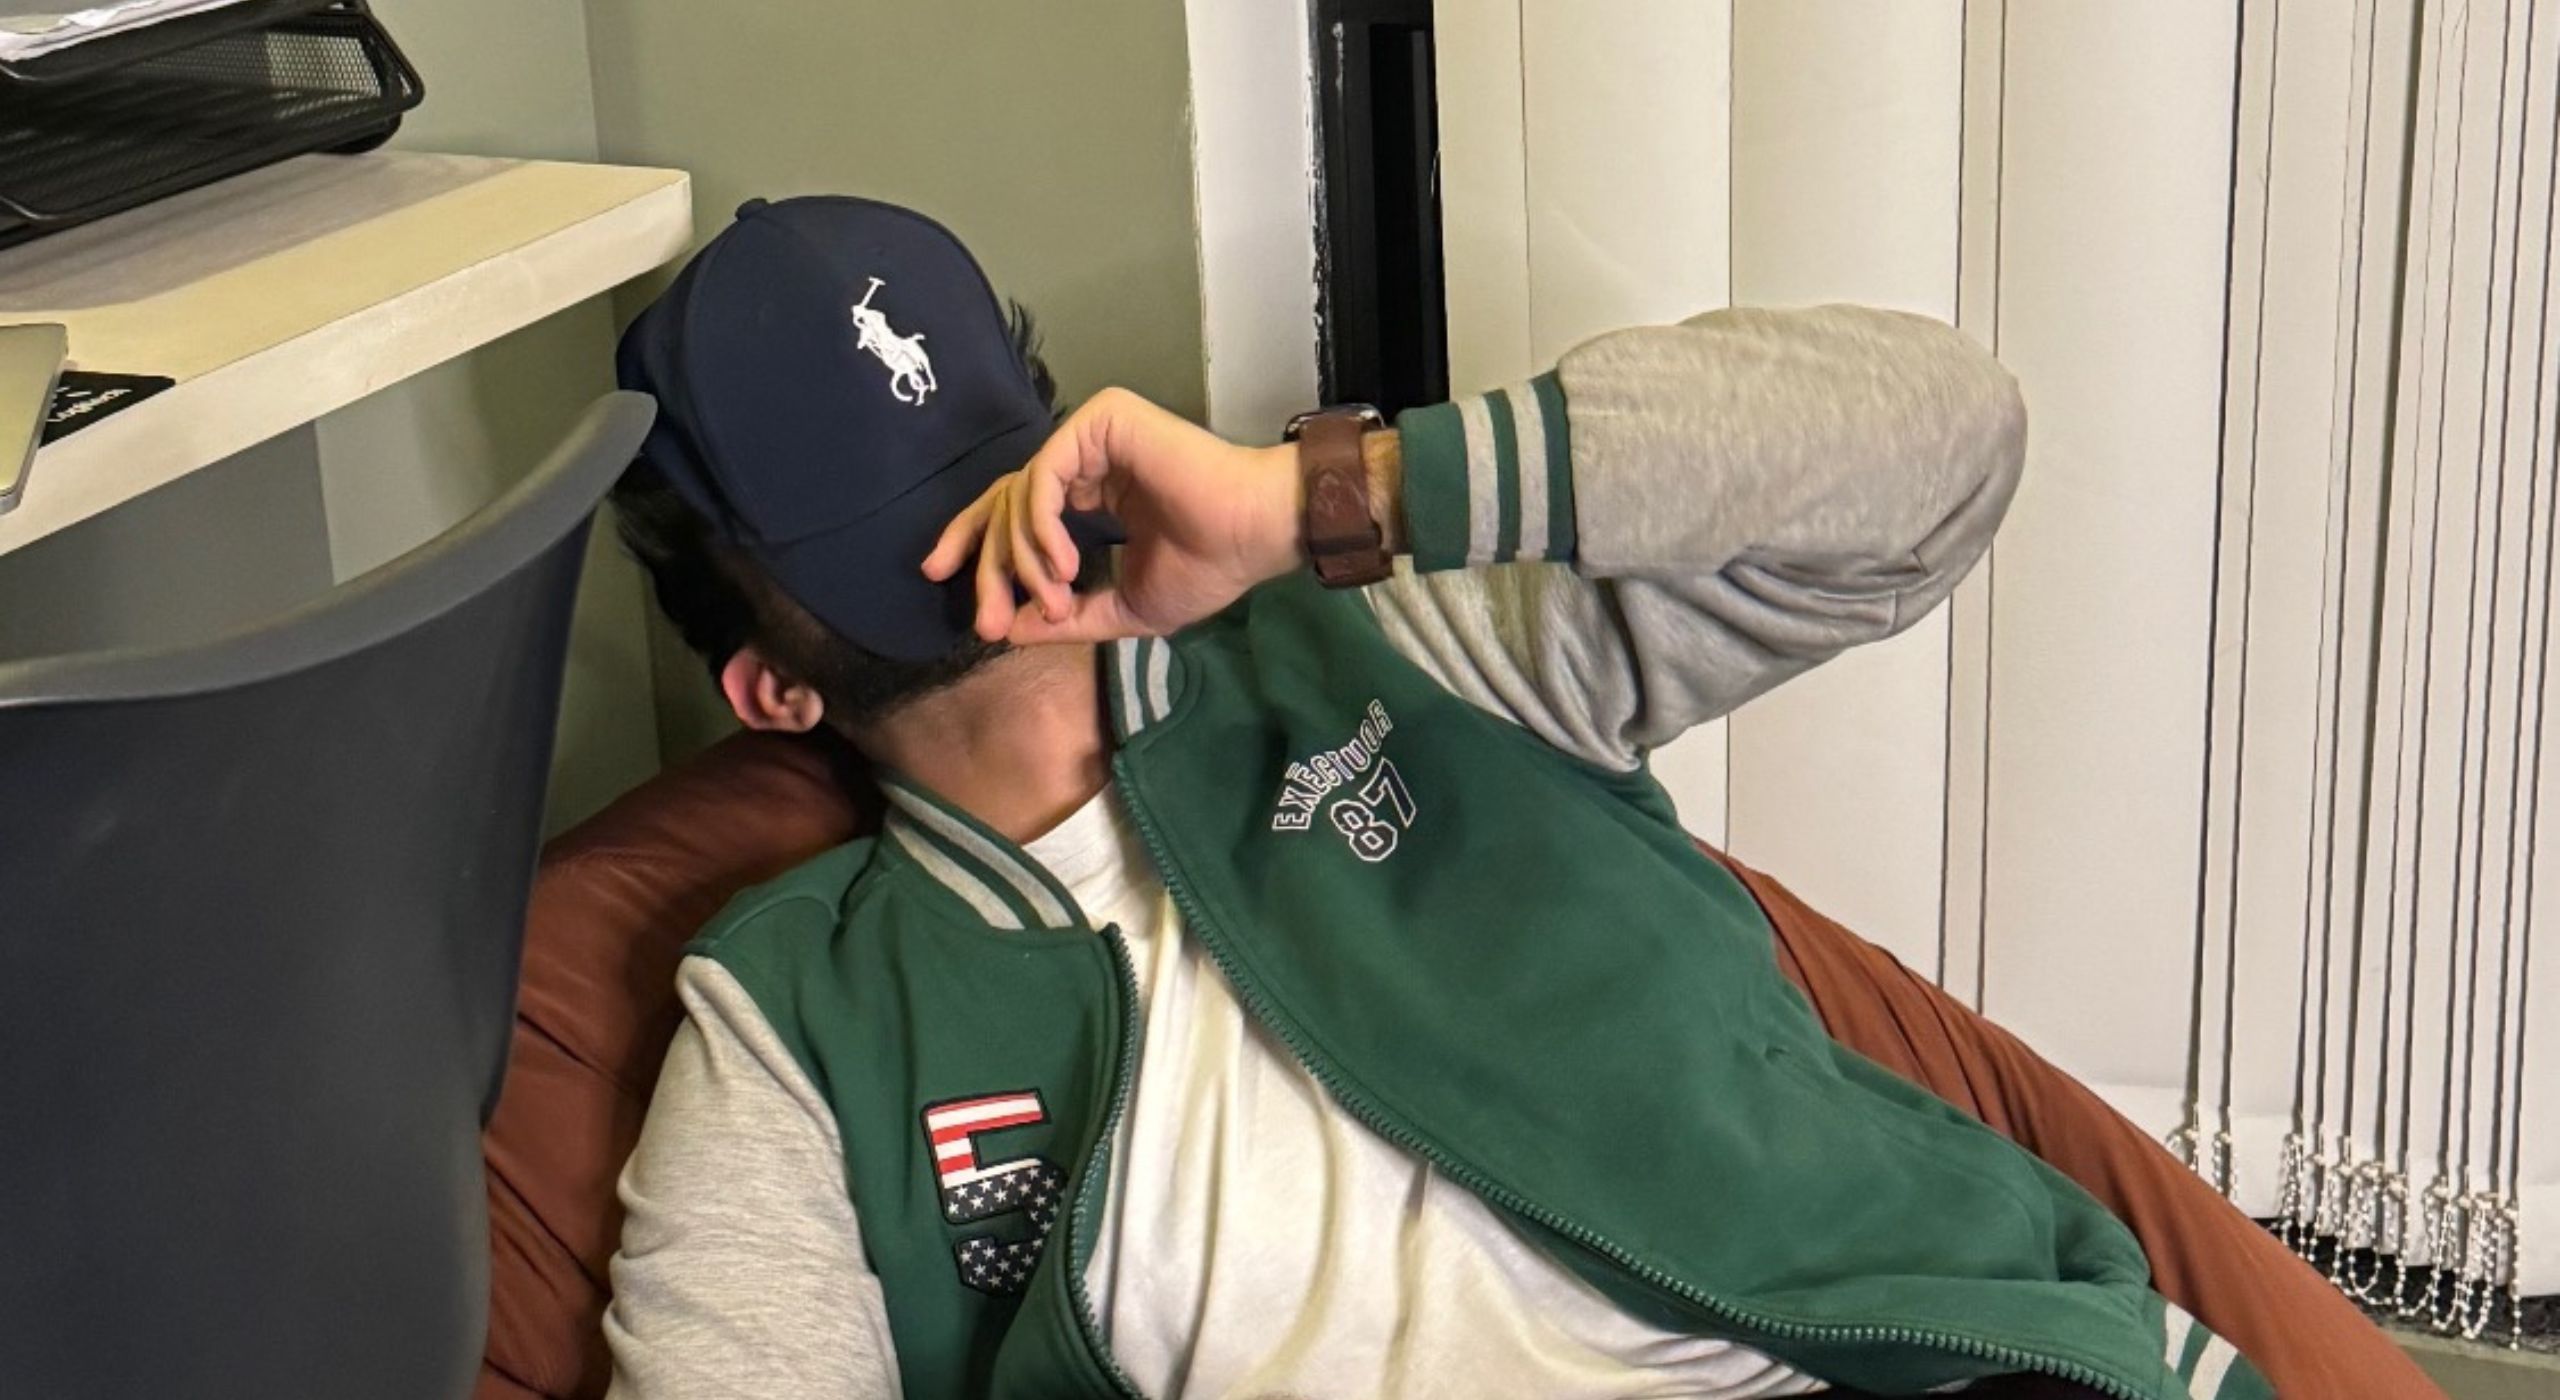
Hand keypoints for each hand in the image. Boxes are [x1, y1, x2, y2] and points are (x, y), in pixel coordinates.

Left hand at [923, 388, 1303, 644]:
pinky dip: (1041, 525)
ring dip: (1026, 558)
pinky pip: (1044, 473)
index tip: (944, 583)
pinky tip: (1063, 565)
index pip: (1015, 510)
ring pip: (1020, 493)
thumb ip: (1067, 617)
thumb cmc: (1206, 566)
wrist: (1253, 534)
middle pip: (1005, 503)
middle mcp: (1086, 457)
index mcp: (1092, 492)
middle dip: (990, 568)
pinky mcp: (1102, 420)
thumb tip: (1007, 630)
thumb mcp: (1124, 606)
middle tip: (987, 622)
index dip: (975, 545)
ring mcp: (1093, 435)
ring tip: (1055, 598)